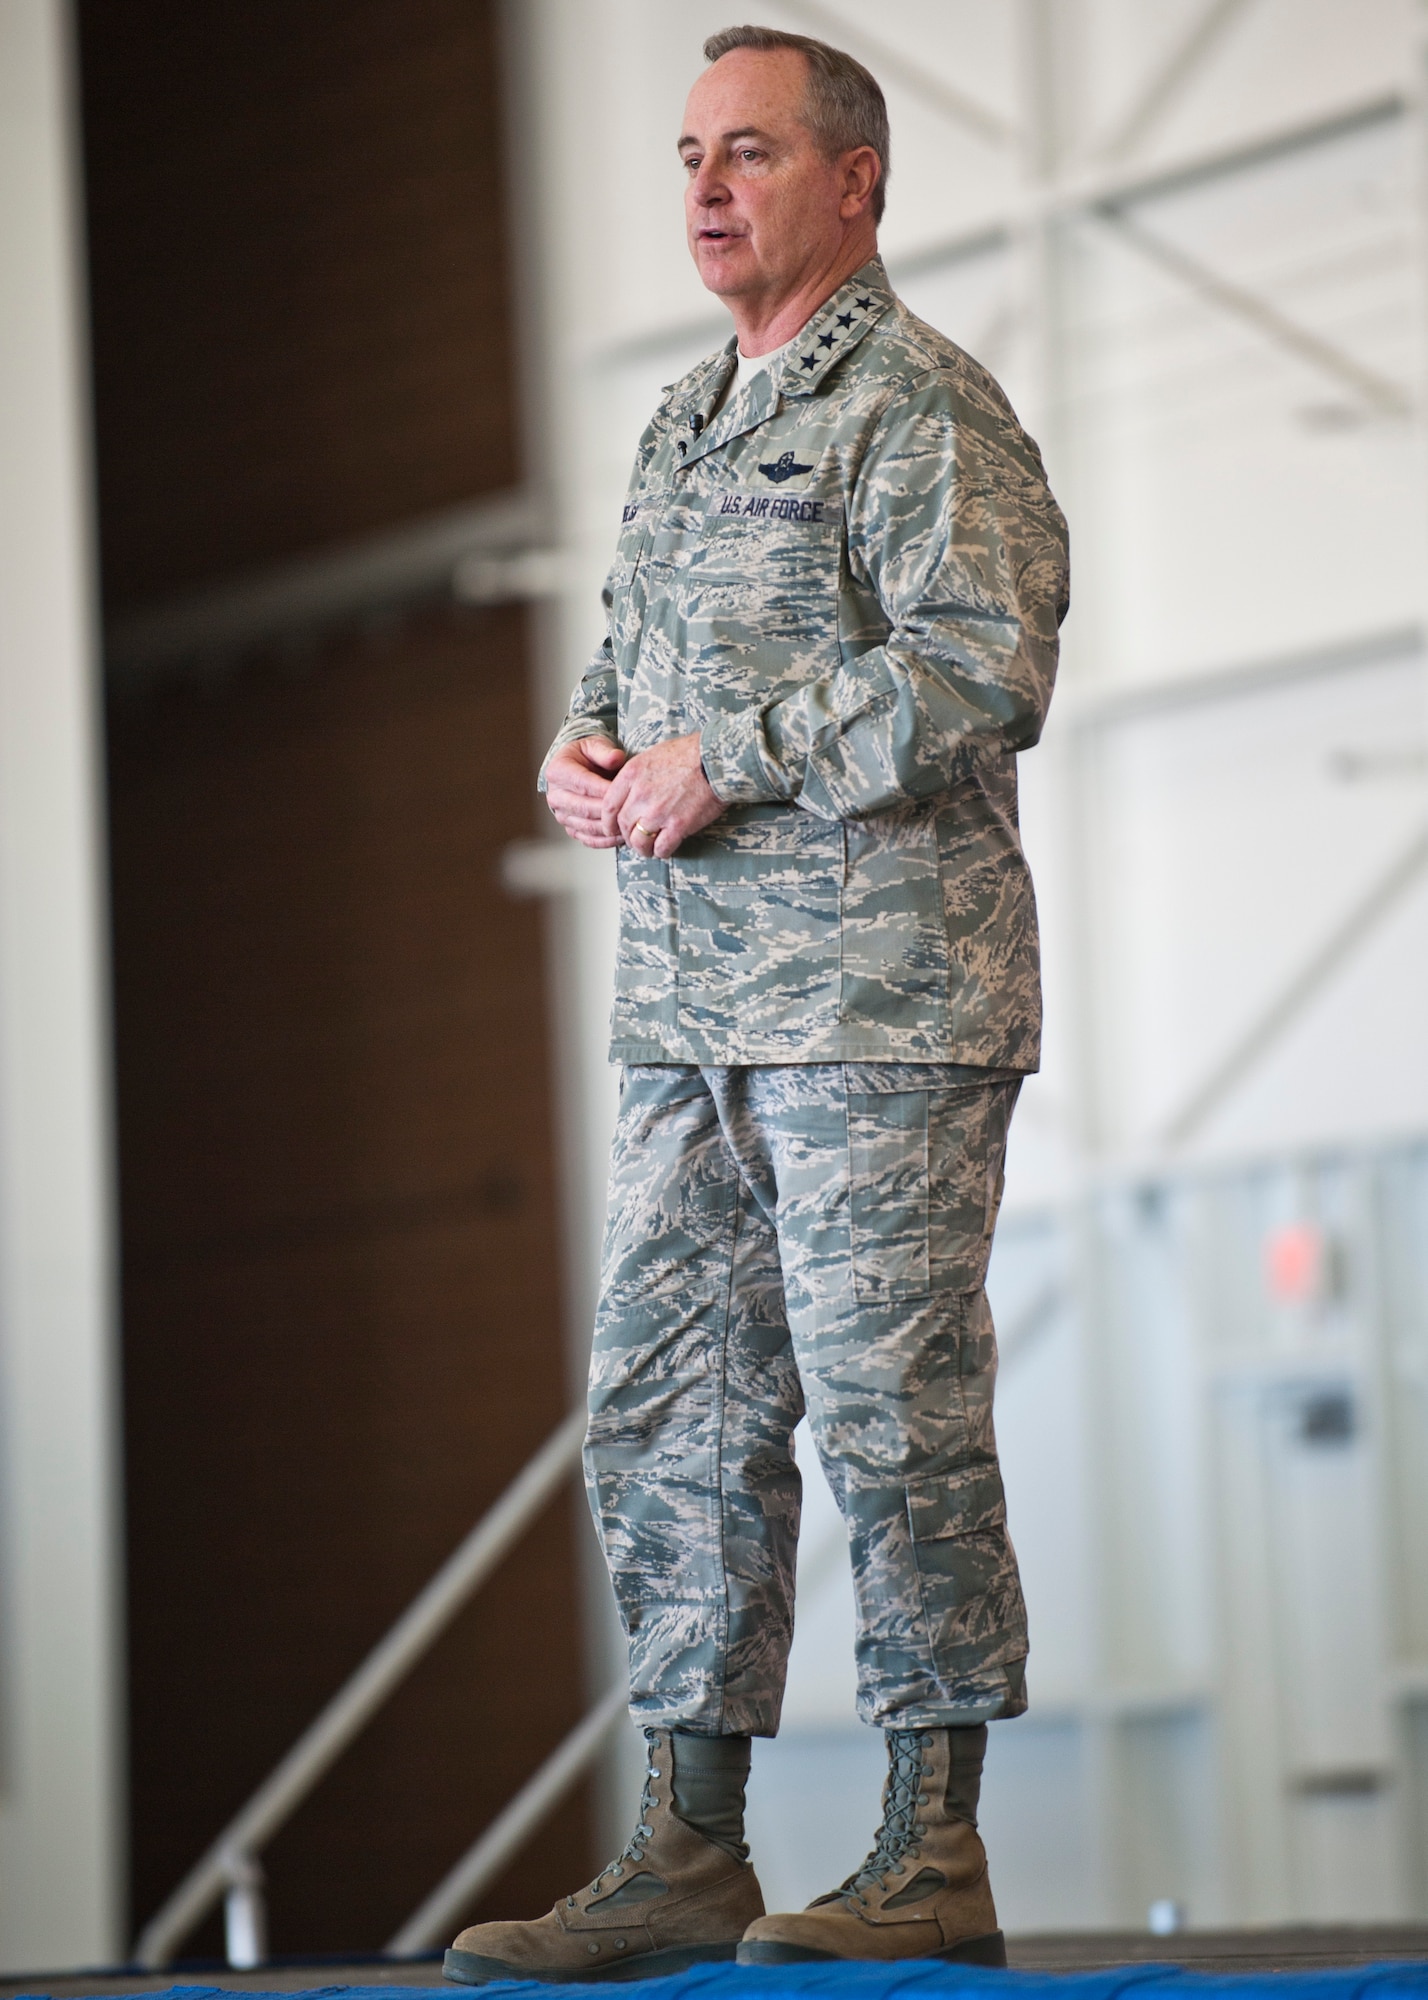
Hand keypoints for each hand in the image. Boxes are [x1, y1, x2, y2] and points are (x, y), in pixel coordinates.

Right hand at [545, 737, 627, 848]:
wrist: (577, 768)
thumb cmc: (586, 756)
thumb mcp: (595, 745)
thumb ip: (604, 751)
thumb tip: (616, 758)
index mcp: (558, 772)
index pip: (584, 784)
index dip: (606, 790)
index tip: (627, 792)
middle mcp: (556, 796)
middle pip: (585, 808)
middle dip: (610, 812)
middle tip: (632, 812)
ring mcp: (562, 814)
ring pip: (587, 826)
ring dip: (610, 829)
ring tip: (630, 825)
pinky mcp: (570, 828)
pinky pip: (588, 839)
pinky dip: (606, 840)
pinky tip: (621, 836)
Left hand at [601, 733, 723, 858]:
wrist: (716, 760)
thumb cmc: (689, 754)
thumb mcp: (652, 755)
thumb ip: (636, 776)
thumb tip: (630, 793)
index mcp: (631, 775)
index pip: (609, 806)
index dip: (609, 822)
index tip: (613, 828)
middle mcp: (640, 795)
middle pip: (623, 826)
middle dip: (627, 836)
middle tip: (635, 839)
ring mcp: (658, 812)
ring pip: (639, 842)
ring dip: (643, 848)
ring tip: (650, 848)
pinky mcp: (678, 826)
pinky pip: (661, 848)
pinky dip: (662, 852)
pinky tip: (666, 848)